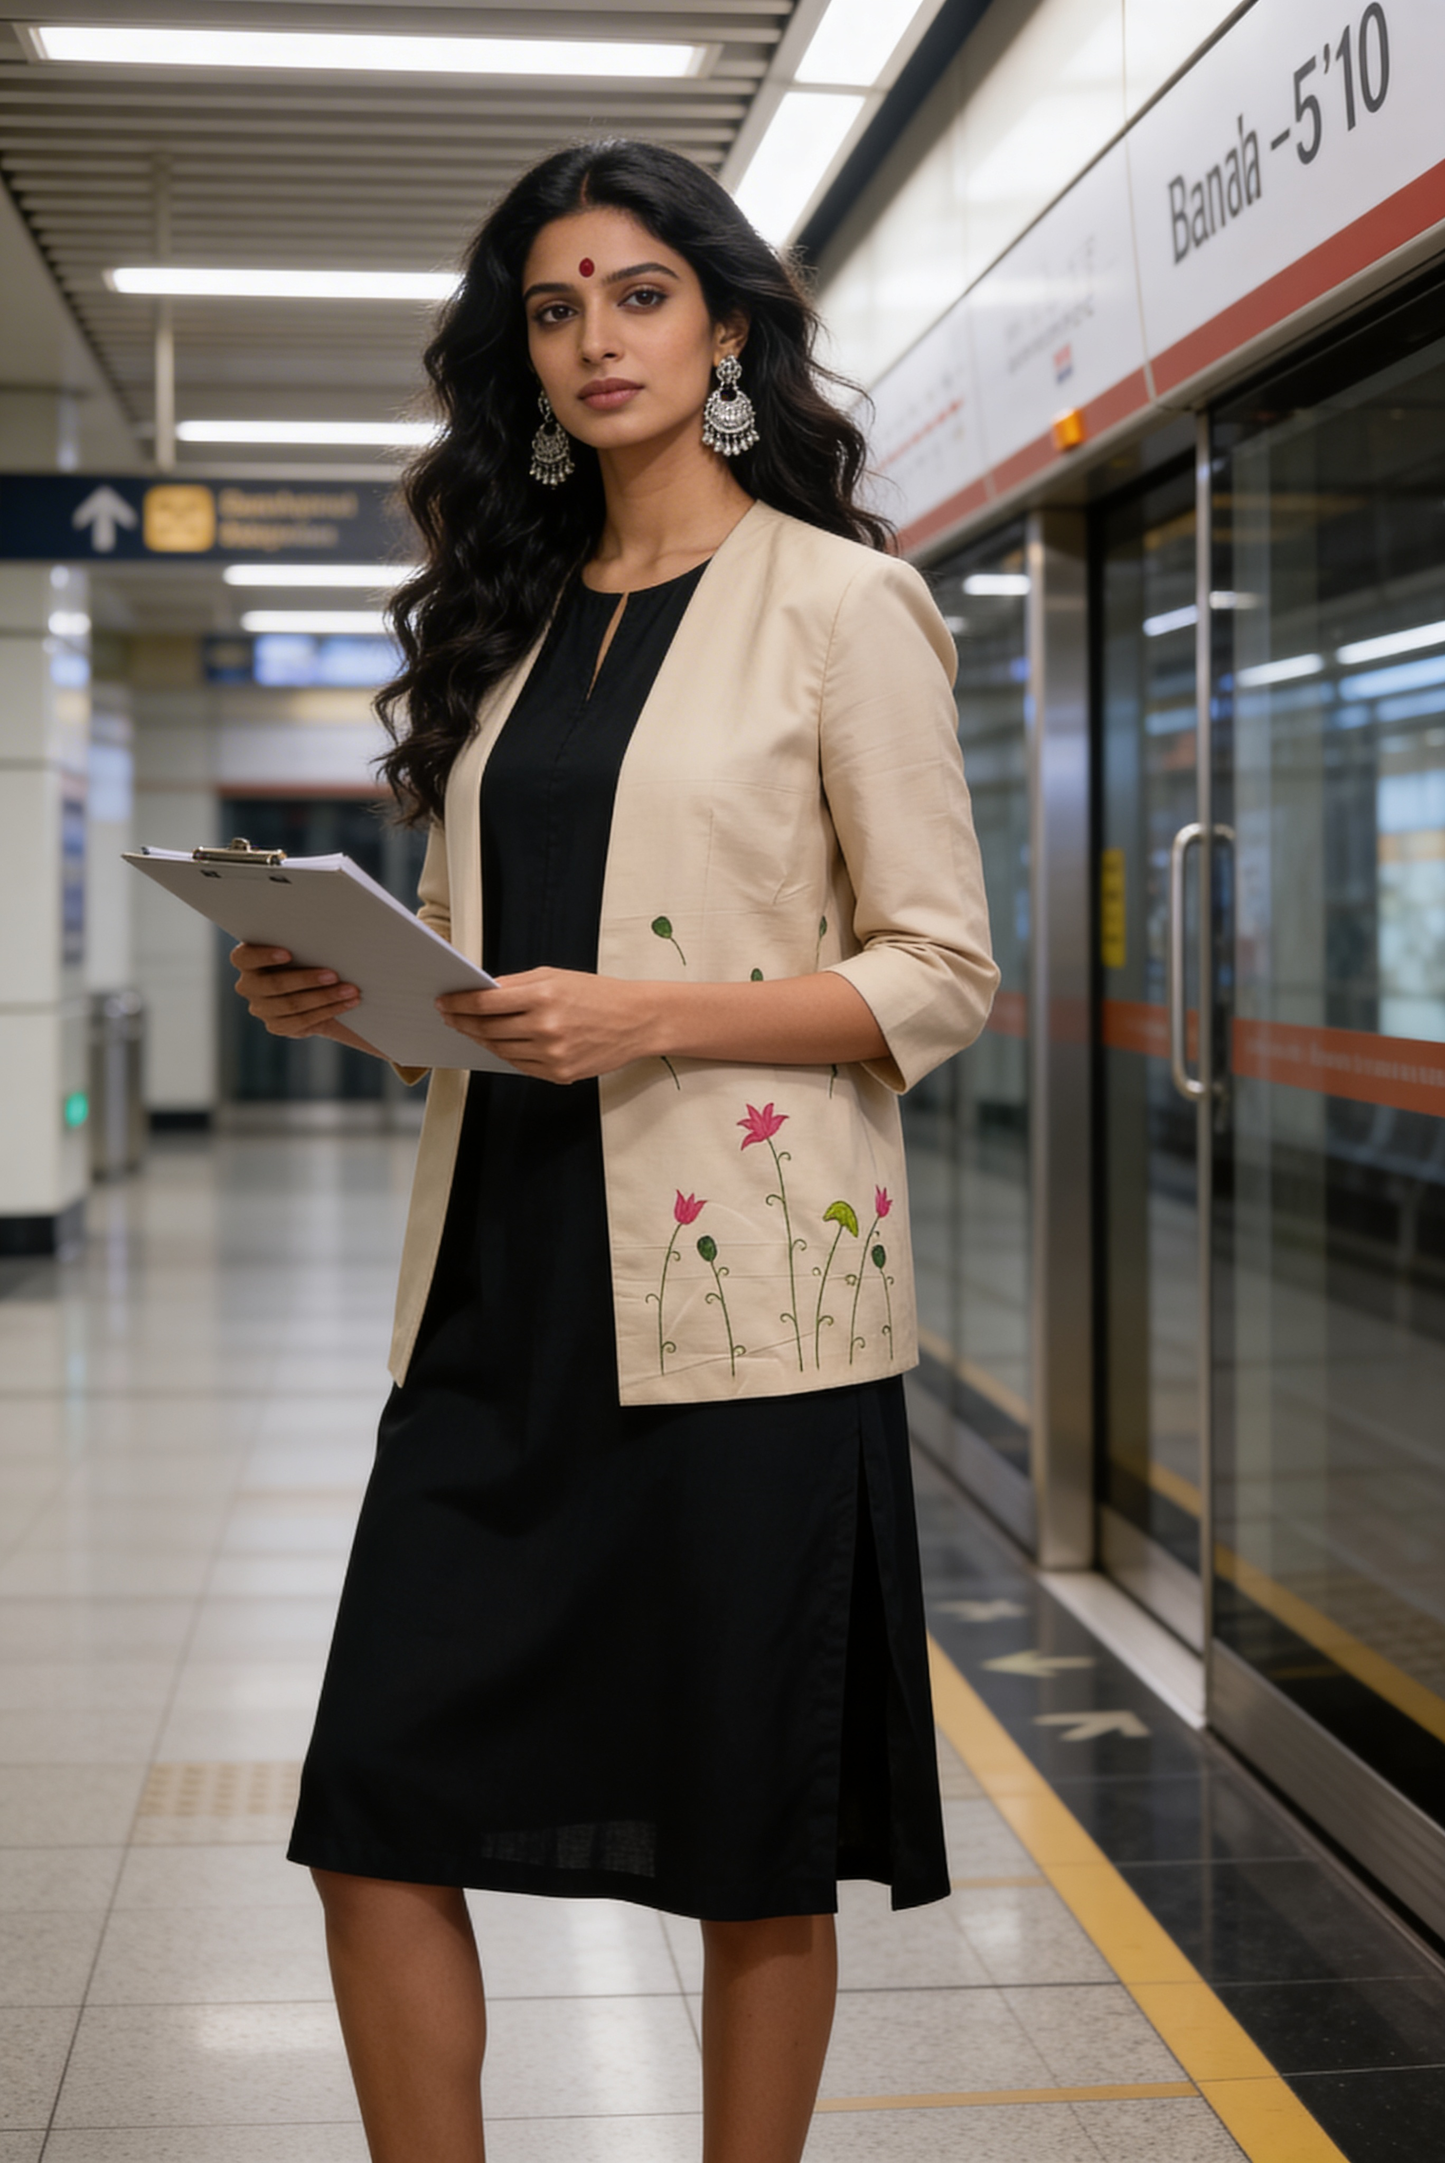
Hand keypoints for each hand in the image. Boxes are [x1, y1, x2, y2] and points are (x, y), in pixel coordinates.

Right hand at [229, 943, 360, 1039]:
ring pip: (292, 1005)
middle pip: (274, 985)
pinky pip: (303, 1021)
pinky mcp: (277, 1026)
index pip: (244, 957)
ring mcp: (261, 1008)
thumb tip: (332, 929)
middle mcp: (248, 986)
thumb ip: (302, 942)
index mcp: (246, 960)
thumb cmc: (306, 954)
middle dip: (306, 980)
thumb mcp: (301, 946)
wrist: (314, 985)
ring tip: (350, 990)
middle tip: (334, 975)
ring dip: (325, 997)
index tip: (289, 953)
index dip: (264, 956)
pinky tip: (349, 1003)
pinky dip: (329, 1010)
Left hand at [436, 968, 651, 1083]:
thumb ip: (516, 984)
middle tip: (449, 1016)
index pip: (486, 1002)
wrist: (637, 1021)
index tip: (444, 1001)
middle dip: (463, 1021)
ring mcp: (552, 1055)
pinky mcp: (559, 1074)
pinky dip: (504, 1054)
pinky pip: (519, 1065)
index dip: (459, 1002)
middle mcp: (546, 1028)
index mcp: (544, 996)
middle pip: (488, 1029)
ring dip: (480, 1039)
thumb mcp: (556, 976)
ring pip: (500, 1050)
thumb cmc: (597, 994)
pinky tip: (497, 1043)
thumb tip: (480, 991)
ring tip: (470, 1029)